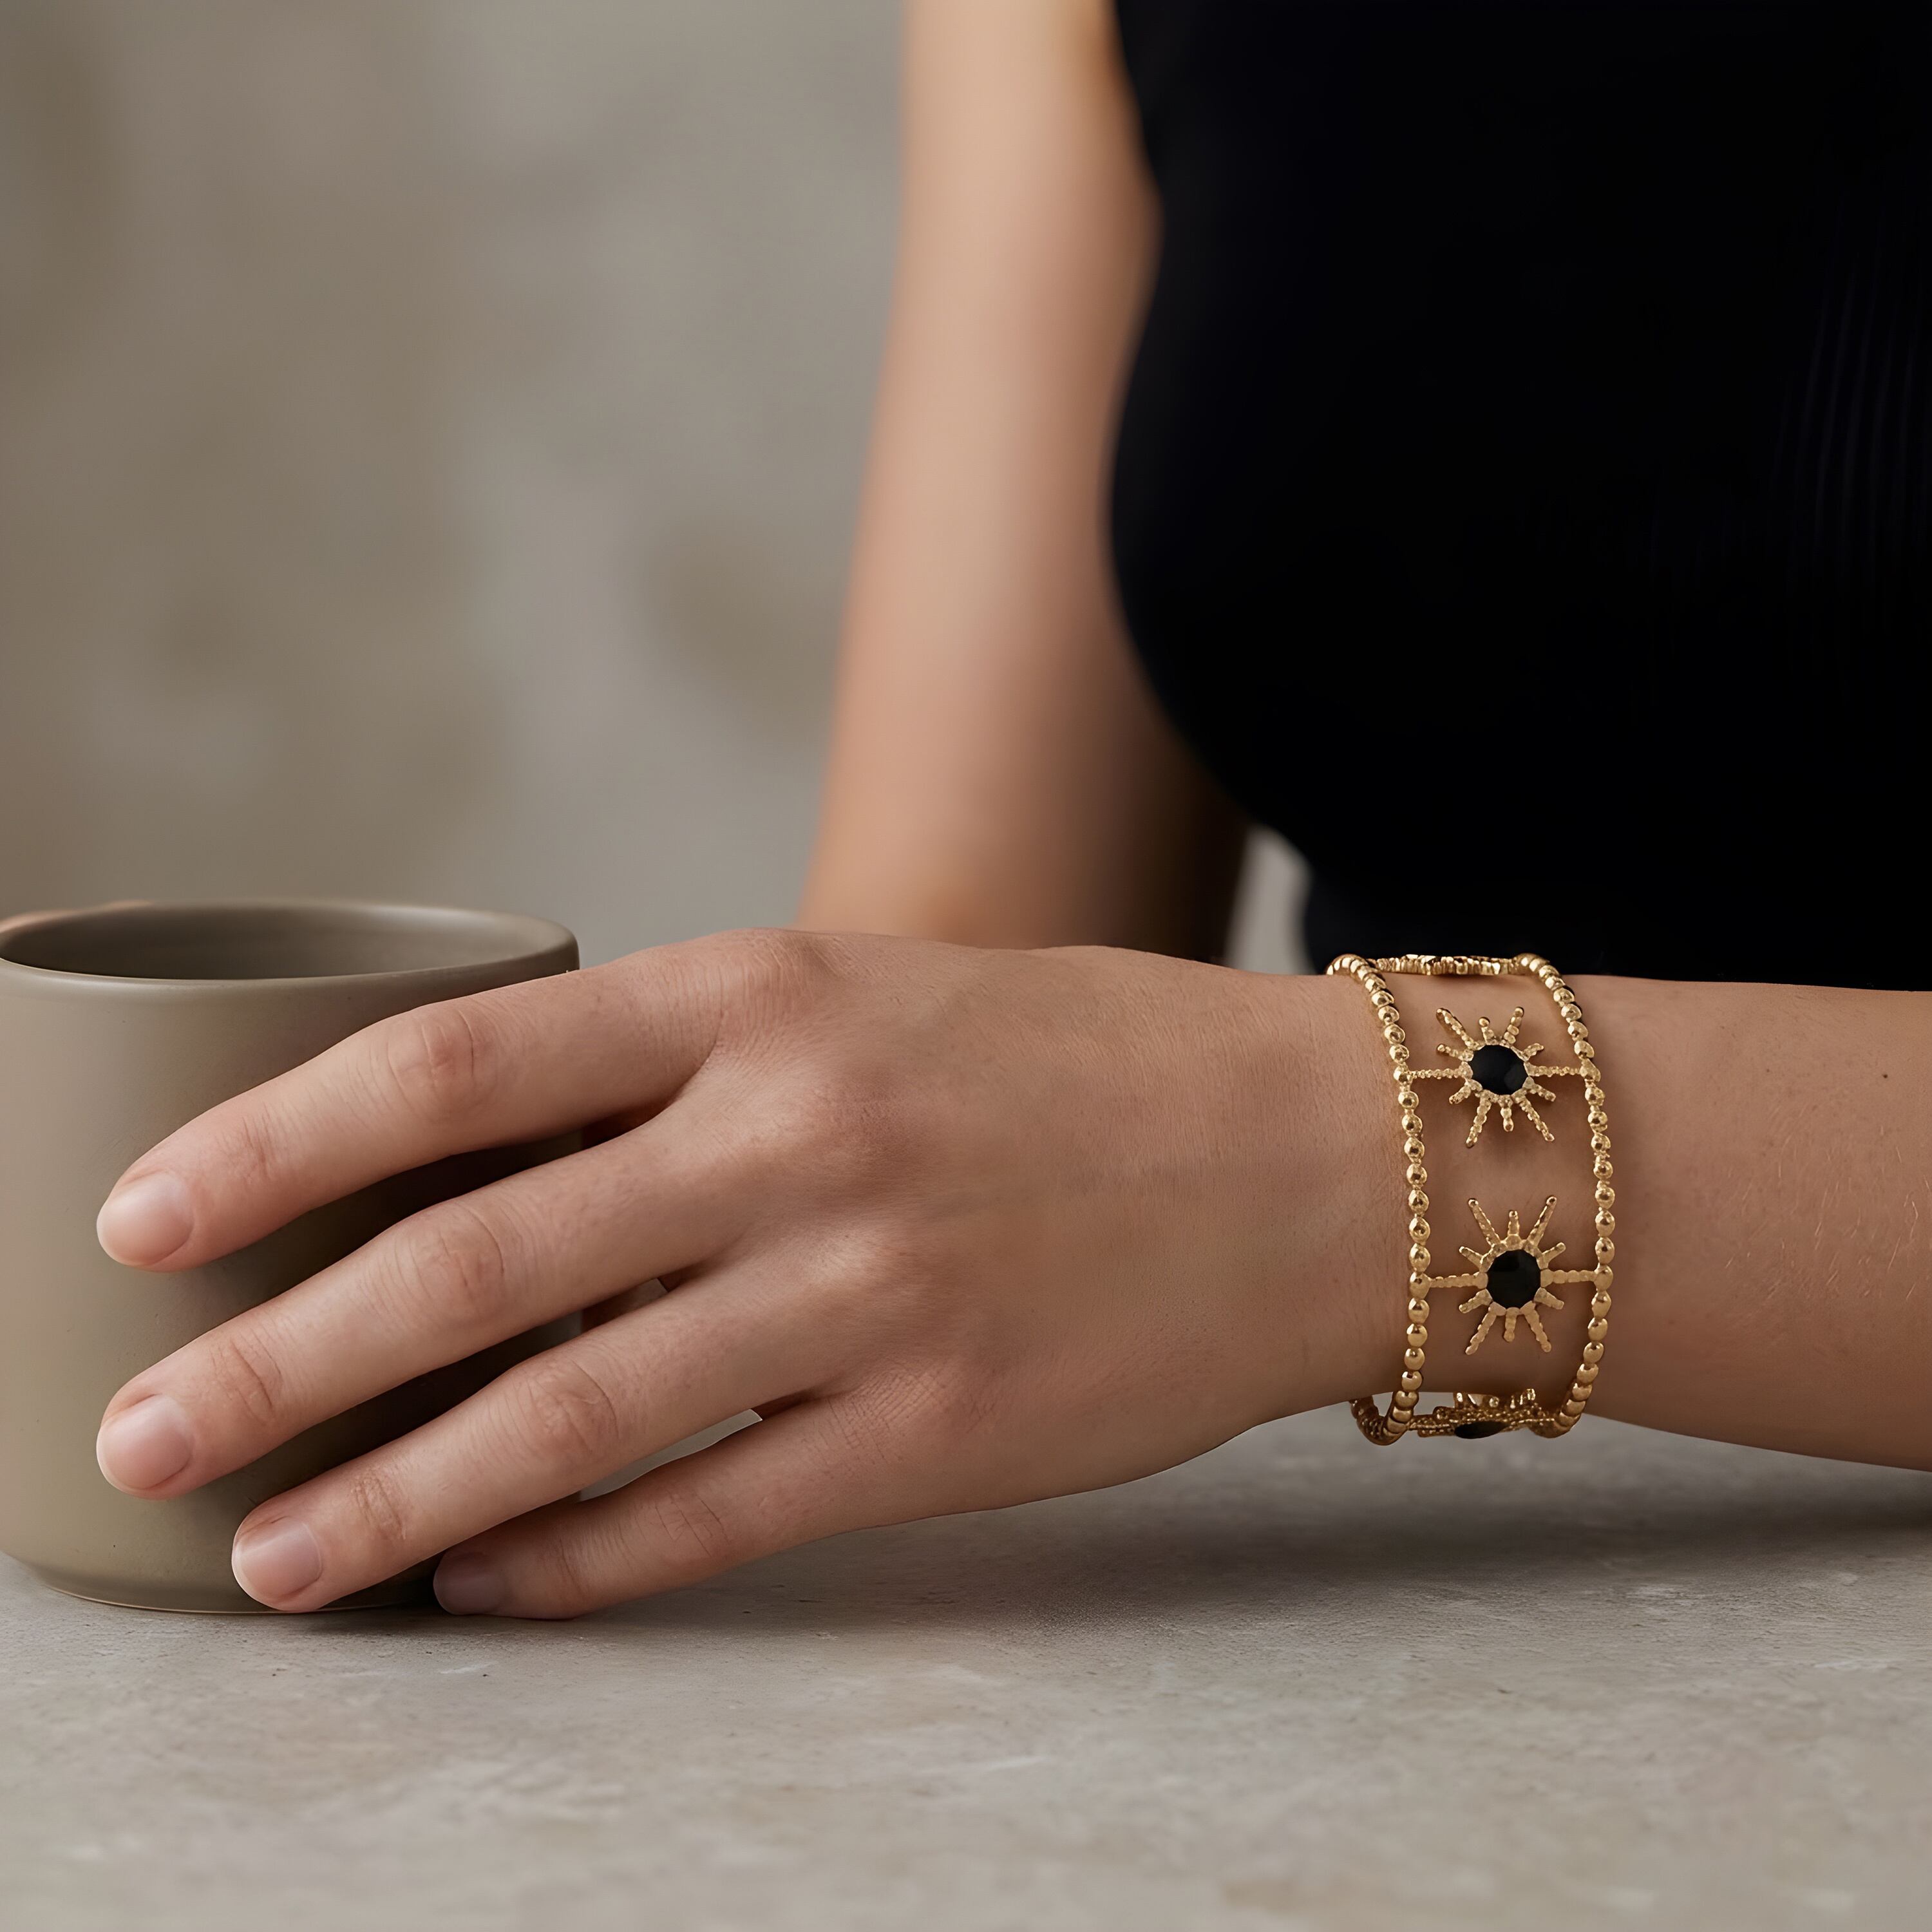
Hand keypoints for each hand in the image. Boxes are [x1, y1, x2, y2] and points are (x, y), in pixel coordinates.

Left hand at [91, 931, 1381, 1616]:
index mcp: (767, 995)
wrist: (1309, 1152)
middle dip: (275, 1361)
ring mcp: (872, 1295)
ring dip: (390, 1497)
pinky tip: (484, 1582)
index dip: (273, 1144)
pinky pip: (706, 1516)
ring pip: (568, 1420)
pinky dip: (572, 1560)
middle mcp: (802, 1136)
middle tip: (137, 1437)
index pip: (455, 1064)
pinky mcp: (939, 1435)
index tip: (143, 1218)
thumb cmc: (1075, 1060)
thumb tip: (476, 1167)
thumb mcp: (869, 996)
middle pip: (472, 1262)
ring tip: (268, 1553)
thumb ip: (682, 1068)